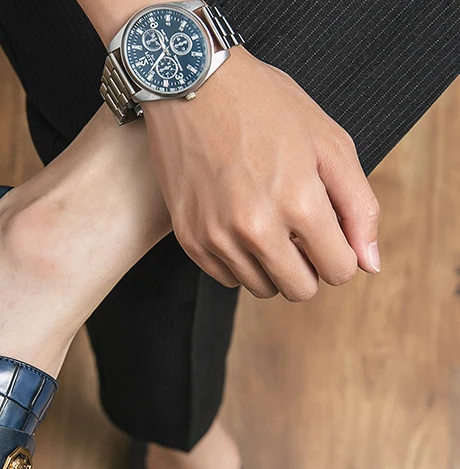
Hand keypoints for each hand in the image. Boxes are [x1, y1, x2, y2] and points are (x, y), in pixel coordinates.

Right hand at [142, 48, 380, 299]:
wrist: (193, 88)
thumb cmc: (265, 108)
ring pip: (261, 288)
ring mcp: (218, 237)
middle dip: (308, 267)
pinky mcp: (190, 239)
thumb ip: (358, 207)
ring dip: (272, 265)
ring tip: (267, 224)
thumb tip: (369, 264)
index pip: (338, 271)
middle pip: (299, 290)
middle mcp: (256, 228)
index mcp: (300, 203)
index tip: (330, 235)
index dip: (341, 255)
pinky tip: (239, 226)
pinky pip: (227, 278)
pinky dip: (240, 261)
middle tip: (299, 234)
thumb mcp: (329, 144)